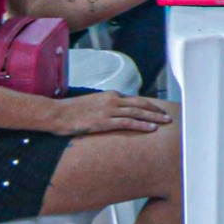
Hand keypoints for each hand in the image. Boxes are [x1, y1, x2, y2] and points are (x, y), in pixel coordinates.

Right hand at [50, 91, 174, 136]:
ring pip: (137, 113)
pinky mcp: (103, 122)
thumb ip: (105, 107)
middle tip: (168, 116)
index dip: (149, 105)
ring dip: (154, 118)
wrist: (56, 113)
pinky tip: (151, 129)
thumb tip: (114, 114)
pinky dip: (141, 125)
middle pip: (141, 104)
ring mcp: (108, 110)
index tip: (158, 110)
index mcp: (110, 95)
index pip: (134, 99)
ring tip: (166, 122)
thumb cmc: (70, 111)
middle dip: (156, 110)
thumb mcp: (92, 104)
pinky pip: (127, 123)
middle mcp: (112, 100)